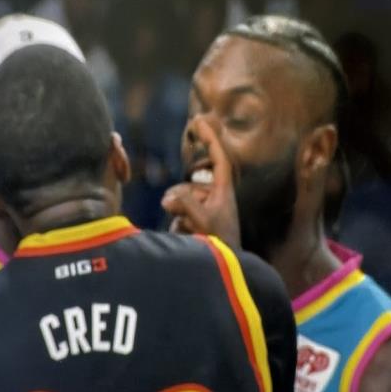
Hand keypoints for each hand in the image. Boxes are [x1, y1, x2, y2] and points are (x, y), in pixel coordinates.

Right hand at [162, 118, 240, 246]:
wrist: (223, 271)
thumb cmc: (219, 244)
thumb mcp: (202, 220)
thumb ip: (184, 203)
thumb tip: (167, 199)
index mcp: (223, 191)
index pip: (218, 158)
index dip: (210, 138)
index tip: (199, 120)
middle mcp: (214, 198)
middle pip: (189, 184)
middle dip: (181, 196)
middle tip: (181, 213)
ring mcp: (204, 210)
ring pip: (181, 200)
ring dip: (179, 215)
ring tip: (188, 231)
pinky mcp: (196, 223)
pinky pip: (179, 215)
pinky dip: (180, 225)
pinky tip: (187, 238)